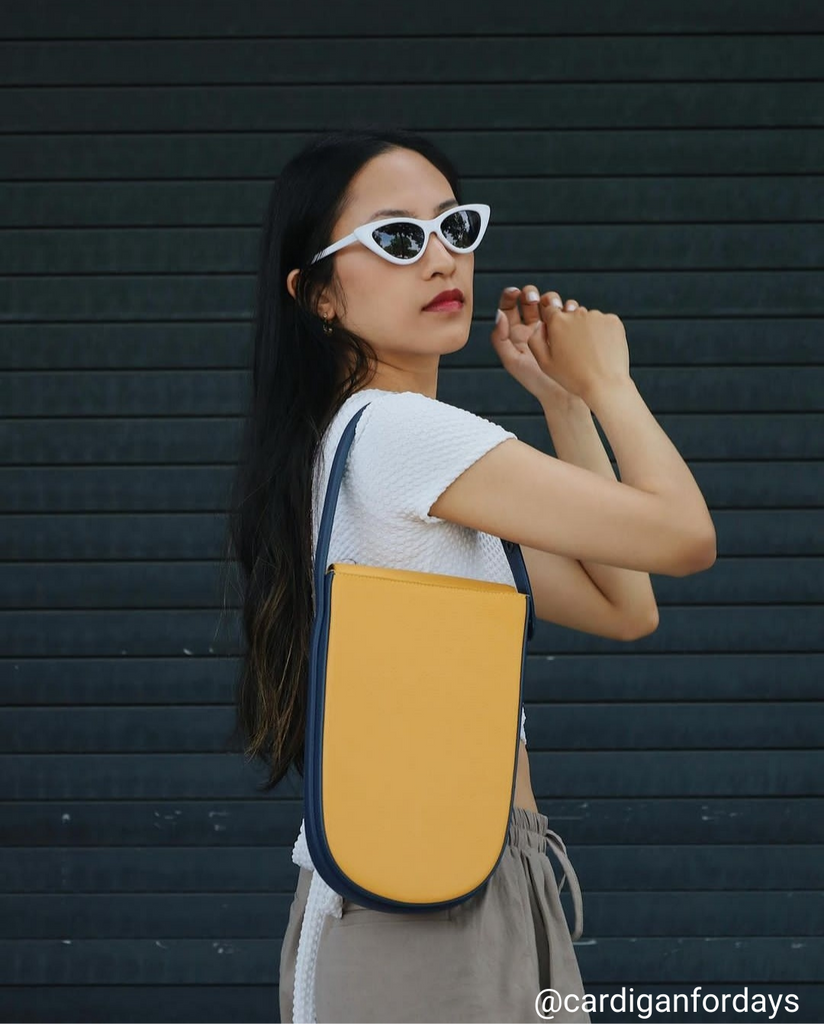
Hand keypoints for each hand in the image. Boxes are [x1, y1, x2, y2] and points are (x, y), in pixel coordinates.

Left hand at [490, 285, 588, 409]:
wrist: (564, 395)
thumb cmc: (535, 382)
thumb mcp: (512, 362)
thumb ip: (500, 339)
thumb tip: (500, 314)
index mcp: (516, 333)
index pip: (510, 307)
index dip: (510, 295)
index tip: (515, 292)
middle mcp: (533, 328)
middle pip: (531, 300)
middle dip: (532, 294)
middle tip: (535, 300)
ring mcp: (552, 328)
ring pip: (551, 303)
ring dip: (552, 299)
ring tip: (555, 308)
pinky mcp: (570, 331)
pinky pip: (569, 312)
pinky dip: (569, 307)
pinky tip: (569, 312)